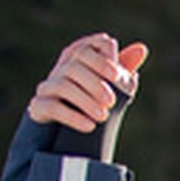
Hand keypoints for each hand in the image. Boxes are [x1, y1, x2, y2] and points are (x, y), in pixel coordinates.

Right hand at [28, 34, 146, 131]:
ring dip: (85, 101)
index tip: (117, 75)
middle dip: (95, 82)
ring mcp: (47, 87)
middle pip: (75, 65)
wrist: (70, 133)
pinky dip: (72, 116)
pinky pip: (52, 107)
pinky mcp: (38, 107)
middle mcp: (60, 69)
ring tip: (102, 116)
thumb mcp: (113, 86)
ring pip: (63, 85)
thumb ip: (124, 69)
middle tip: (112, 101)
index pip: (87, 46)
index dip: (102, 57)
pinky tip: (89, 126)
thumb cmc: (96, 102)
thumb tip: (141, 49)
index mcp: (78, 58)